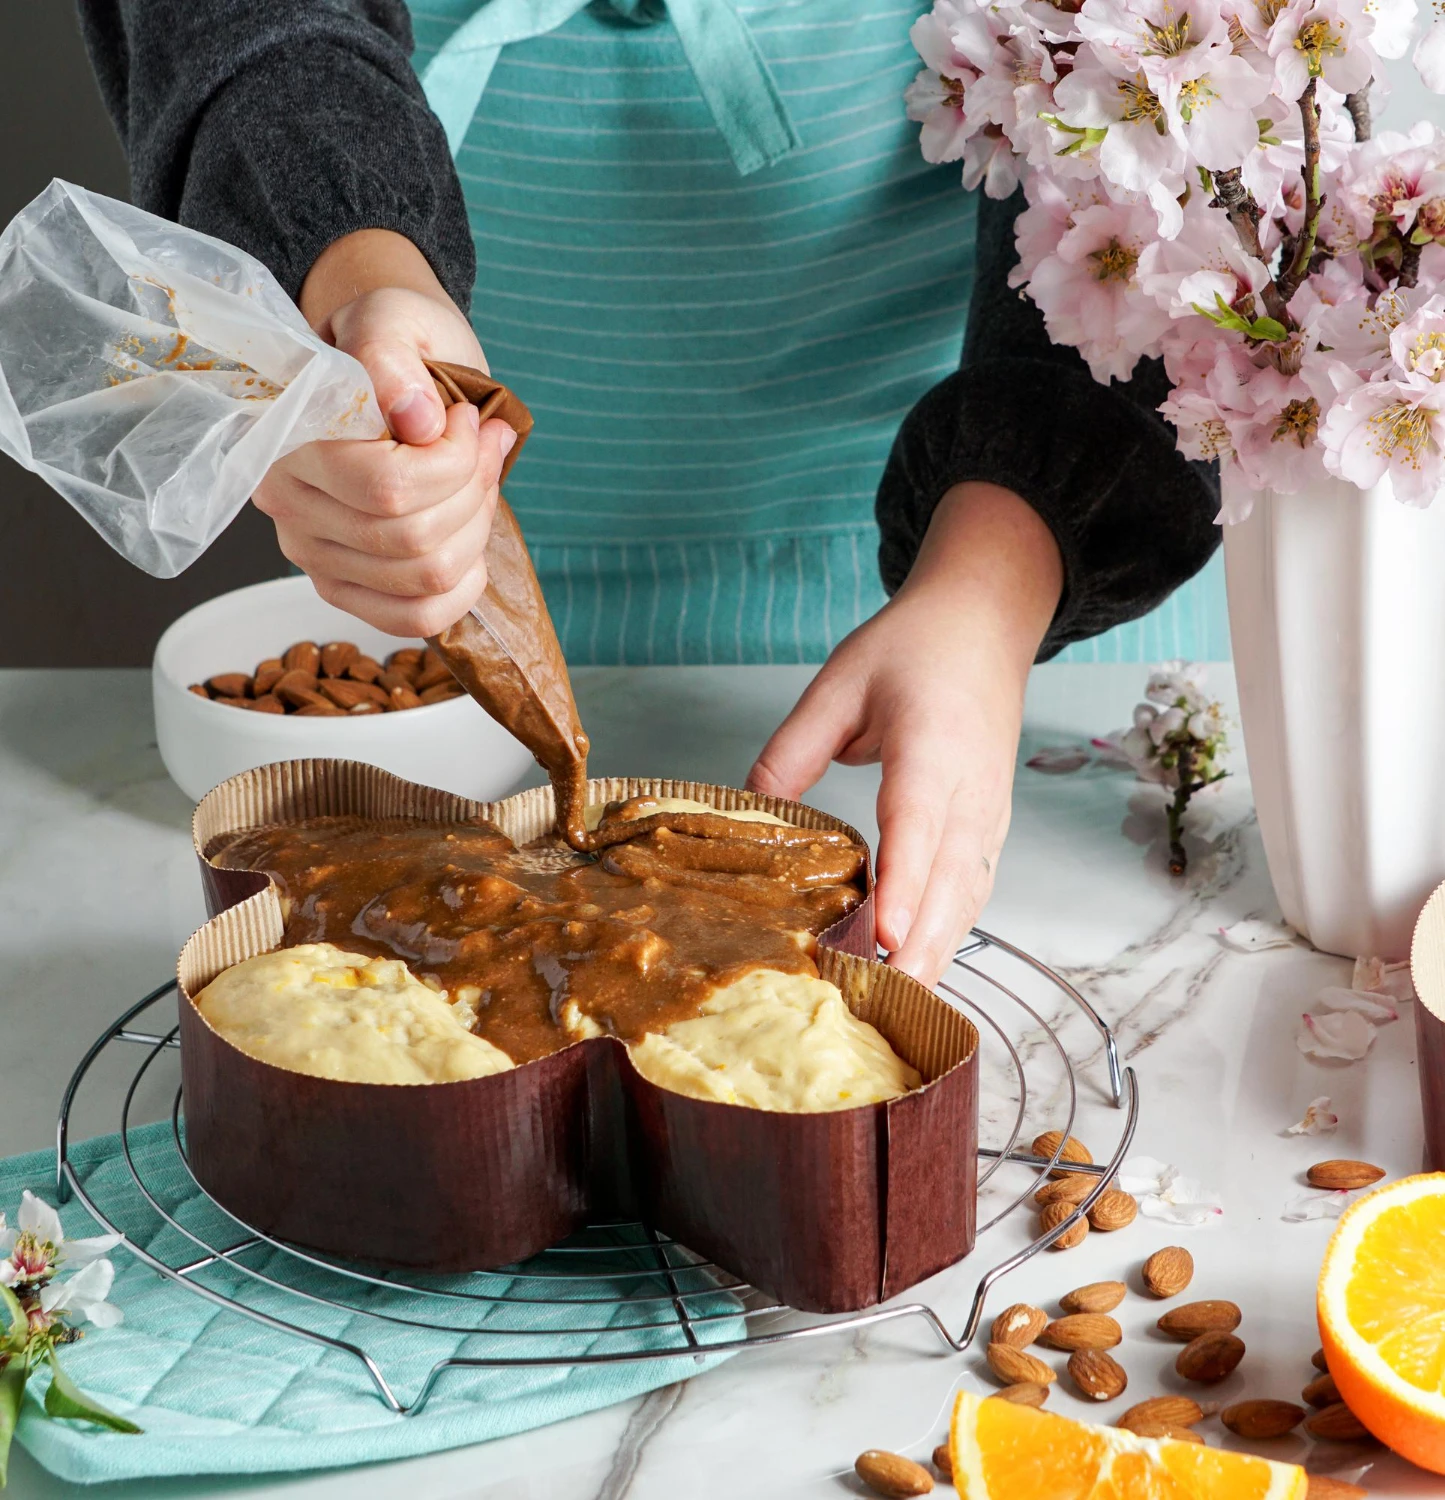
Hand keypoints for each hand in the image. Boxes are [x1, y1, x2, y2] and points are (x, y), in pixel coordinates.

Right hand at [253, 232, 513, 636]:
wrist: (391, 373)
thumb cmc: (394, 349)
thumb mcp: (393, 320)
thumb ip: (392, 357)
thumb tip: (417, 420)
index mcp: (288, 440)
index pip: (387, 487)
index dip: (454, 461)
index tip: (466, 419)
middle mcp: (288, 506)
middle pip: (412, 539)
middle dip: (473, 491)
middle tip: (485, 445)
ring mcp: (314, 555)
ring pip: (424, 577)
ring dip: (476, 528)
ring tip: (480, 479)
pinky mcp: (345, 589)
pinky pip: (416, 618)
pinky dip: (463, 586)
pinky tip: (469, 538)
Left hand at [747, 483, 1062, 987]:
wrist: (984, 623)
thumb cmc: (913, 649)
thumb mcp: (839, 682)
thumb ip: (793, 747)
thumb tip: (751, 809)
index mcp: (931, 746)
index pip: (917, 822)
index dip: (903, 882)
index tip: (883, 932)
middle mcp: (969, 790)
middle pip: (949, 880)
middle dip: (915, 944)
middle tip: (877, 1003)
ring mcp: (987, 813)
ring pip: (967, 897)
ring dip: (935, 950)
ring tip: (896, 1005)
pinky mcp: (989, 827)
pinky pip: (972, 890)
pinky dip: (948, 932)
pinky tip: (917, 966)